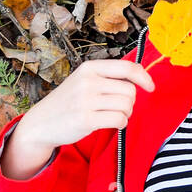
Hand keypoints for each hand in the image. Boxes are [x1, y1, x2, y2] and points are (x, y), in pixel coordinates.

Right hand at [0, 58, 155, 177]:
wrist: (40, 123)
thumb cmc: (68, 102)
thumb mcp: (84, 81)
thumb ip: (108, 77)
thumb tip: (141, 77)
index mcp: (90, 68)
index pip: (127, 67)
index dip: (144, 77)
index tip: (150, 87)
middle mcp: (88, 81)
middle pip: (130, 90)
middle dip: (130, 102)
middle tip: (117, 108)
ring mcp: (85, 100)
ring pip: (127, 105)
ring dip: (125, 114)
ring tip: (111, 115)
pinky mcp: (85, 119)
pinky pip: (119, 120)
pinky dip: (120, 124)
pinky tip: (109, 124)